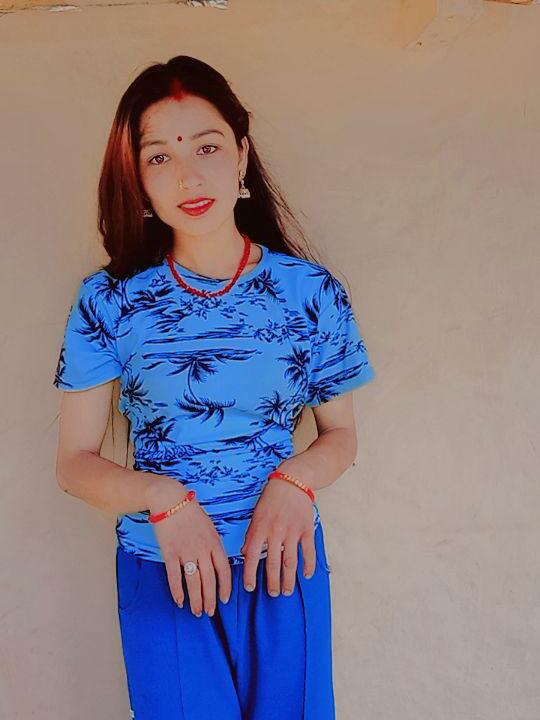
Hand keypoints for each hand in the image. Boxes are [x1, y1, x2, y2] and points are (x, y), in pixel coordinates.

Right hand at [146, 476, 231, 617]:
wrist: (170, 500)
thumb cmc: (191, 512)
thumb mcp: (210, 526)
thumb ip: (214, 545)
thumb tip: (218, 562)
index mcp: (214, 542)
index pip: (223, 570)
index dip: (225, 587)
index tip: (224, 600)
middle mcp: (202, 549)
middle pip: (209, 580)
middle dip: (210, 599)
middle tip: (209, 612)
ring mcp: (186, 551)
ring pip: (193, 581)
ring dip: (196, 599)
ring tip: (197, 611)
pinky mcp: (170, 552)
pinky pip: (174, 575)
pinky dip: (177, 590)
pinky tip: (179, 601)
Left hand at [240, 468, 315, 596]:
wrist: (292, 481)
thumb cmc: (271, 497)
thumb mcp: (256, 514)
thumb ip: (251, 534)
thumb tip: (244, 552)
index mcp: (260, 528)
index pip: (251, 556)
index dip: (249, 574)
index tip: (250, 587)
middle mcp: (275, 532)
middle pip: (272, 564)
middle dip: (272, 582)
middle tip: (273, 593)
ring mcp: (292, 531)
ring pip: (290, 562)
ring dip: (288, 579)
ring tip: (287, 591)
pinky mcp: (306, 529)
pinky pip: (308, 551)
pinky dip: (308, 565)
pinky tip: (306, 575)